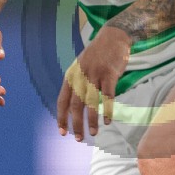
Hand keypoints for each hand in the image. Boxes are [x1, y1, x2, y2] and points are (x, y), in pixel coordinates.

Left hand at [57, 26, 130, 140]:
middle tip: (79, 138)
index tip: (62, 132)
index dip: (61, 117)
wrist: (113, 36)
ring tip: (93, 133)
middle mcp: (81, 75)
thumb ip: (76, 82)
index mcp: (72, 74)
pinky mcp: (109, 73)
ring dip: (91, 120)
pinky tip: (108, 120)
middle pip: (76, 105)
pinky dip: (107, 110)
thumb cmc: (97, 53)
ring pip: (91, 103)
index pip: (62, 100)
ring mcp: (95, 73)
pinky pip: (107, 96)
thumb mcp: (81, 65)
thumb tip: (71, 106)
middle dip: (76, 124)